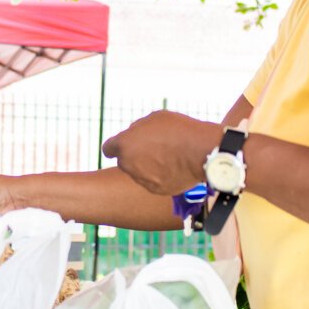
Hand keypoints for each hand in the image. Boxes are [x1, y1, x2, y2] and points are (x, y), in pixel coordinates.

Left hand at [102, 111, 219, 195]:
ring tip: (168, 157)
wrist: (200, 151)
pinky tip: (173, 168)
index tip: (124, 146)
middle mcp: (128, 165)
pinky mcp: (155, 189)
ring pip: (139, 173)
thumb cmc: (178, 130)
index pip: (108, 149)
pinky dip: (159, 177)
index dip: (116, 146)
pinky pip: (153, 182)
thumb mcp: (154, 118)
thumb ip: (138, 129)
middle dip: (134, 156)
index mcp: (124, 145)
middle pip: (125, 161)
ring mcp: (141, 179)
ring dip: (147, 166)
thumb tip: (134, 136)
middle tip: (154, 148)